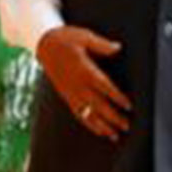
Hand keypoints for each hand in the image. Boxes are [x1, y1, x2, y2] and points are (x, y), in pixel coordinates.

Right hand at [36, 26, 130, 140]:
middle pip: (98, 104)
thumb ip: (102, 45)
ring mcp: (71, 92)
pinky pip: (78, 114)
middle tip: (126, 125)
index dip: (116, 97)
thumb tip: (118, 48)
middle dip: (113, 117)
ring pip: (88, 113)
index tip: (128, 106)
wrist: (43, 44)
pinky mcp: (66, 96)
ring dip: (102, 125)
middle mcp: (77, 84)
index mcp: (84, 69)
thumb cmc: (65, 39)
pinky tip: (99, 131)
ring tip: (115, 135)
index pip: (104, 87)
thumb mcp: (84, 36)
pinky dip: (89, 124)